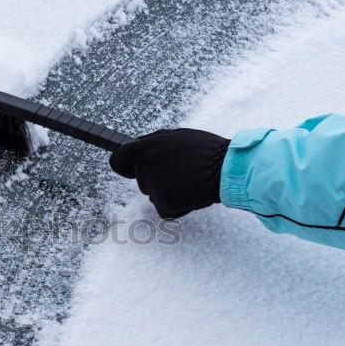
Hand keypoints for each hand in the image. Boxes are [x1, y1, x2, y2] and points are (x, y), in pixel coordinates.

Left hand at [109, 128, 229, 218]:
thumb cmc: (206, 151)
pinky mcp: (163, 203)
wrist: (227, 170)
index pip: (117, 160)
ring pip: (153, 194)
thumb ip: (153, 142)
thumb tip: (135, 145)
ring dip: (168, 191)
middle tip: (181, 170)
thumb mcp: (177, 136)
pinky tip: (191, 194)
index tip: (128, 169)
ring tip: (189, 180)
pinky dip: (177, 206)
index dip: (124, 165)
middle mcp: (145, 166)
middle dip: (157, 178)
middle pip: (140, 180)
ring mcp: (153, 186)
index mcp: (145, 147)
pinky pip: (165, 209)